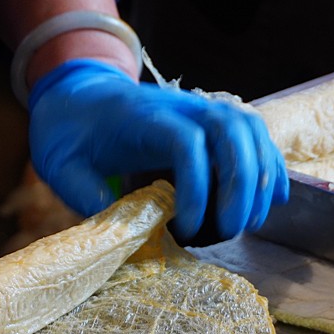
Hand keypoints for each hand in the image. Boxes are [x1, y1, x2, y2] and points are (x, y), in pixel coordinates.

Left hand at [28, 60, 288, 239]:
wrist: (75, 96)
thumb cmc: (68, 134)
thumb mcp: (61, 167)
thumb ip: (87, 198)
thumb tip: (119, 237)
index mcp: (141, 119)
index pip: (186, 142)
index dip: (196, 186)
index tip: (189, 227)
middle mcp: (177, 106)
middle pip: (230, 130)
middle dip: (241, 182)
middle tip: (232, 230)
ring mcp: (197, 108)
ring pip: (248, 127)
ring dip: (259, 173)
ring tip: (251, 221)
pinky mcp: (207, 118)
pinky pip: (250, 133)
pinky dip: (266, 162)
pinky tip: (272, 195)